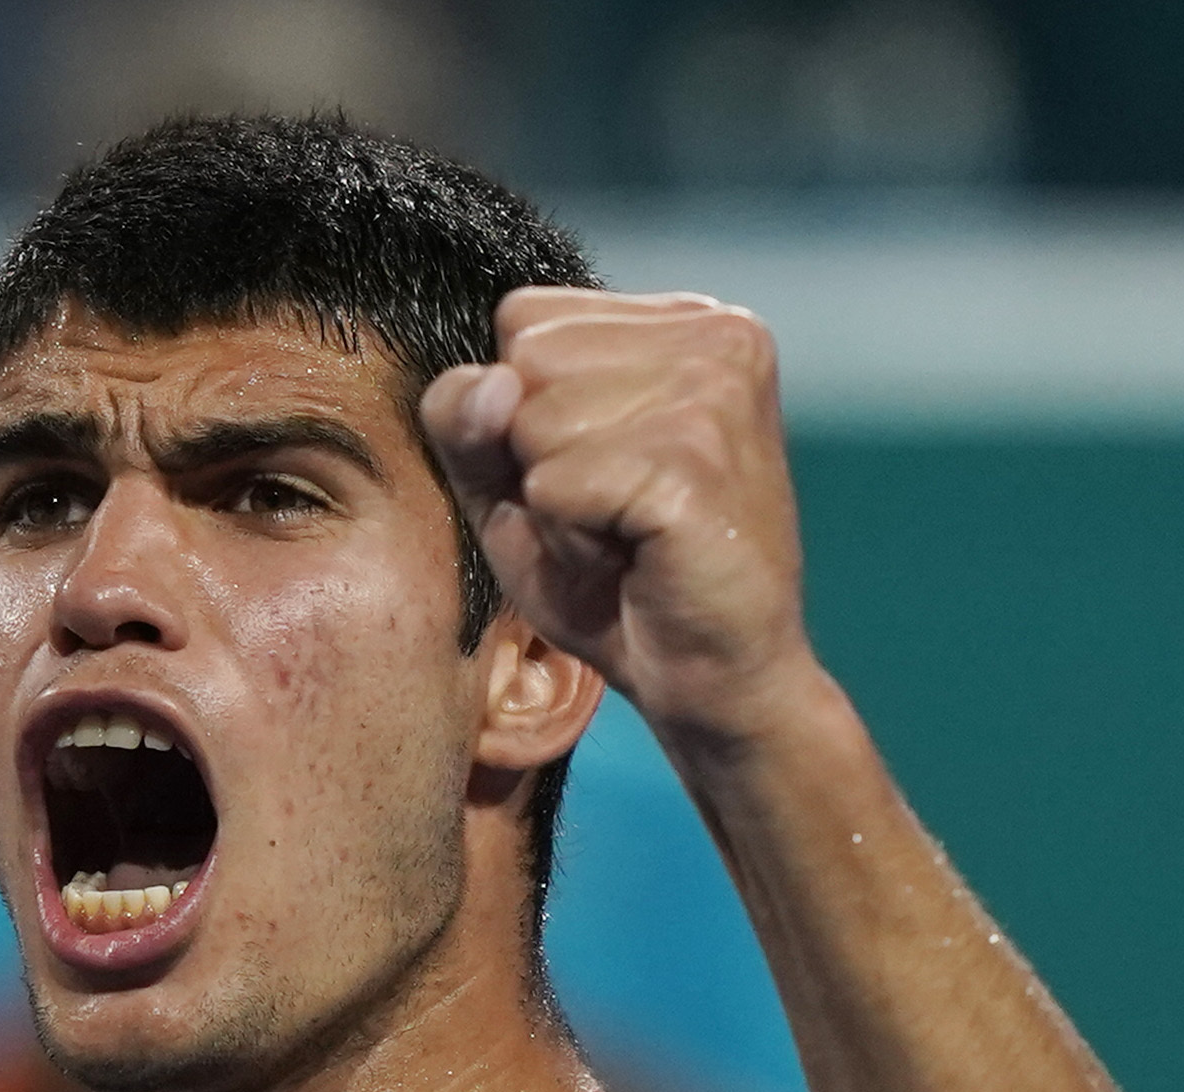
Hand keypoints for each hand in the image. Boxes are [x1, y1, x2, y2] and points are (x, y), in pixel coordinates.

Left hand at [420, 289, 821, 748]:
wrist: (711, 682)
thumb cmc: (616, 583)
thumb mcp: (513, 486)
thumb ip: (468, 419)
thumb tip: (488, 381)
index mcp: (686, 321)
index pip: (523, 317)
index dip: (521, 413)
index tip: (595, 471)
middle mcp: (715, 336)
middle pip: (524, 362)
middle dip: (536, 456)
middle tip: (611, 513)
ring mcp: (714, 392)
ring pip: (534, 422)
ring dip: (555, 505)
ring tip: (623, 535)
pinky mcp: (695, 461)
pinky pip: (554, 485)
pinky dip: (570, 541)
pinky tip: (634, 559)